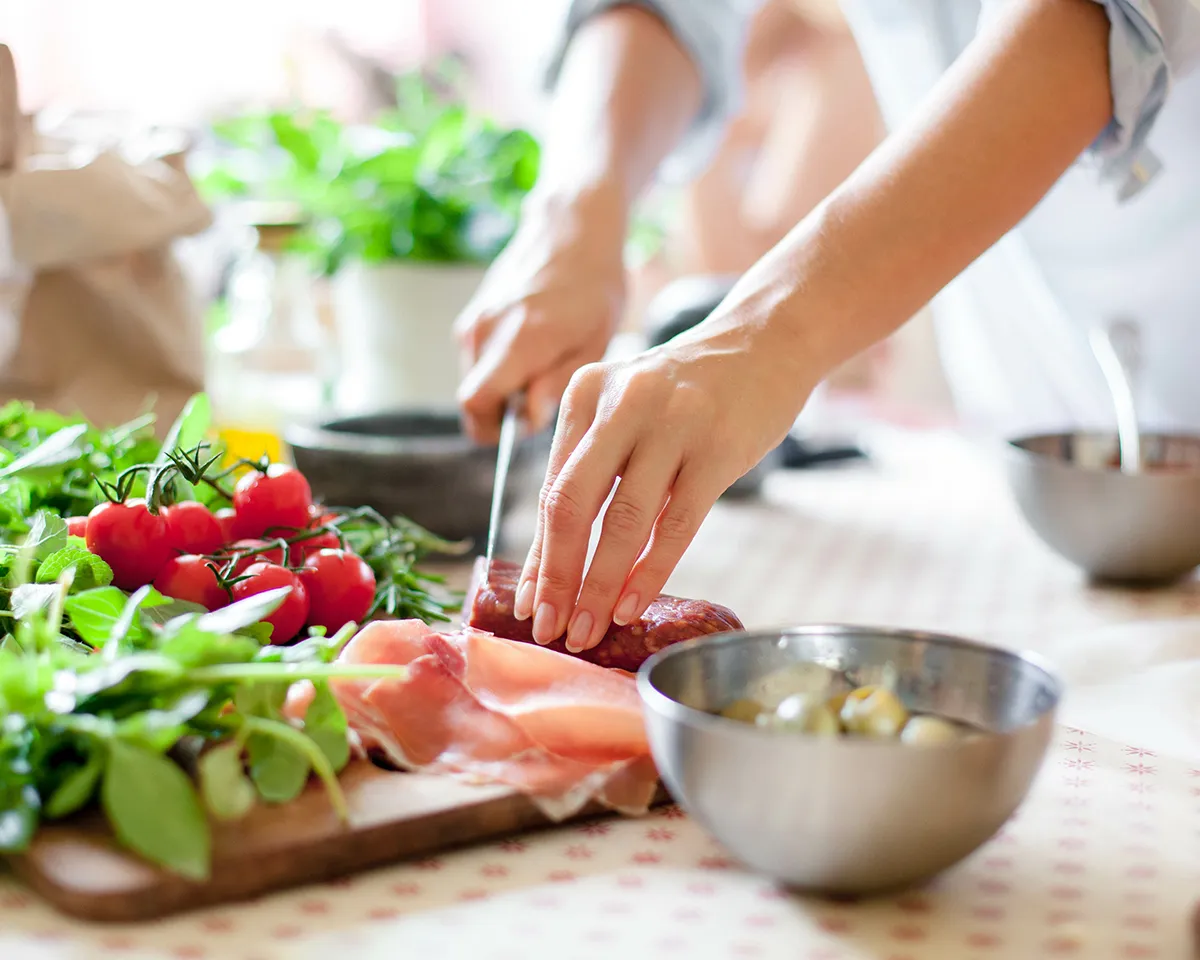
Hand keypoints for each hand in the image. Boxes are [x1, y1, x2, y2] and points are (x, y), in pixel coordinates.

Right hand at [455, 187, 626, 443]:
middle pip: (473, 398)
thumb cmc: (594, 287)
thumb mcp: (594, 342)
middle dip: (504, 411)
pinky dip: (500, 366)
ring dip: (504, 387)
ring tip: (544, 363)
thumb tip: (528, 420)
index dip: (494, 429)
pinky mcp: (472, 316)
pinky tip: (532, 346)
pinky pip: (478, 360)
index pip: (475, 403)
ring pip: (476, 380)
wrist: (571, 229)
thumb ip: (557, 383)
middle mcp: (485, 330)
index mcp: (518, 340)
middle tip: (545, 394)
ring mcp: (473, 321)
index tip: (525, 425)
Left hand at [511, 306, 813, 651]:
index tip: (530, 603)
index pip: (552, 490)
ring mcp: (671, 425)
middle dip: (557, 577)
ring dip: (600, 586)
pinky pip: (675, 525)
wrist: (766, 340)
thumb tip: (558, 556)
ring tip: (589, 630)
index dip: (539, 554)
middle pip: (573, 505)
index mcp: (585, 395)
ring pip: (623, 522)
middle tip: (550, 628)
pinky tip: (632, 604)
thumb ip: (594, 465)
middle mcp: (621, 405)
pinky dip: (649, 572)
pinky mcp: (717, 449)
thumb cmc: (689, 388)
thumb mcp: (627, 406)